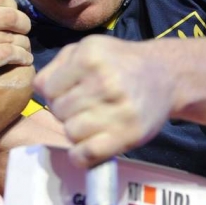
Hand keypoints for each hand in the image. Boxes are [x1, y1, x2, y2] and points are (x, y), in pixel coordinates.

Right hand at [0, 0, 32, 104]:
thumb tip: (11, 5)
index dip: (11, 8)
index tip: (13, 22)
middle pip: (9, 14)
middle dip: (23, 26)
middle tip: (23, 36)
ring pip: (14, 36)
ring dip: (24, 46)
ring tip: (21, 54)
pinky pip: (13, 52)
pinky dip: (23, 57)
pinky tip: (23, 62)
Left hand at [34, 36, 172, 167]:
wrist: (166, 75)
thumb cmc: (119, 63)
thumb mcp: (89, 48)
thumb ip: (58, 64)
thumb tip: (39, 89)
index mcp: (90, 56)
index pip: (46, 88)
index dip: (55, 92)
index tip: (71, 92)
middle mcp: (105, 81)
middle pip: (58, 111)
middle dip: (66, 111)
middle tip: (85, 107)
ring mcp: (119, 110)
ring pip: (70, 132)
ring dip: (76, 131)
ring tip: (92, 121)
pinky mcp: (129, 135)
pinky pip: (86, 154)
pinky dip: (80, 156)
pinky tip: (87, 146)